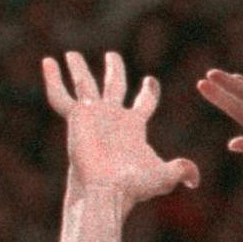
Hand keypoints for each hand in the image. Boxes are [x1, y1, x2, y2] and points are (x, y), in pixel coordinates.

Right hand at [43, 52, 198, 214]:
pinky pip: (61, 95)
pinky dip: (53, 79)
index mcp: (134, 126)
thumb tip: (195, 180)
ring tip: (72, 53)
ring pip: (84, 85)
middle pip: (114, 85)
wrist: (107, 188)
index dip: (148, 91)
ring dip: (78, 69)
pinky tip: (47, 62)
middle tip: (112, 55)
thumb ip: (181, 171)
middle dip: (114, 70)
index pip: (144, 103)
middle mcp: (112, 117)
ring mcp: (93, 115)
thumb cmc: (134, 186)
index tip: (150, 80)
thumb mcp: (163, 176)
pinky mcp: (75, 118)